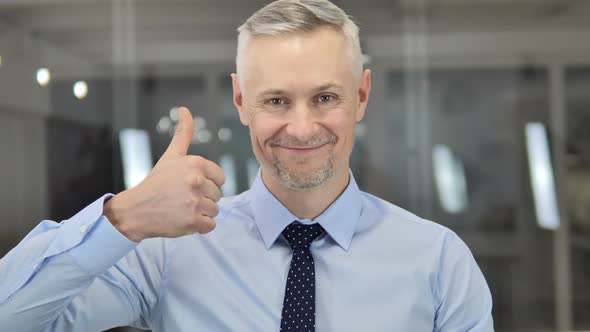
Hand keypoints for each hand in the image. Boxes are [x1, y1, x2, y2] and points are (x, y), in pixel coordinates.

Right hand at [104, 107, 225, 241]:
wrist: (136, 210)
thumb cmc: (155, 183)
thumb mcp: (171, 156)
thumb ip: (183, 134)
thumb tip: (185, 110)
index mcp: (195, 164)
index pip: (220, 178)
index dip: (207, 183)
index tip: (189, 185)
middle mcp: (196, 181)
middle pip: (217, 195)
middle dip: (203, 198)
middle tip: (182, 198)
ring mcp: (195, 202)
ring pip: (214, 210)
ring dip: (201, 213)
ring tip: (182, 208)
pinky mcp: (193, 222)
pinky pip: (210, 225)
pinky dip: (200, 226)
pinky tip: (184, 219)